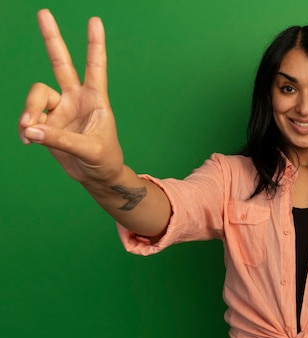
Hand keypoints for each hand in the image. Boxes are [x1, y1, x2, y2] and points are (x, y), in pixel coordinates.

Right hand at [18, 9, 122, 183]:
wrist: (96, 176)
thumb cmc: (104, 160)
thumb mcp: (89, 150)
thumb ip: (60, 140)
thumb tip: (31, 130)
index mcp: (96, 99)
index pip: (96, 67)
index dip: (95, 44)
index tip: (95, 21)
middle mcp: (76, 98)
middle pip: (61, 63)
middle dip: (52, 38)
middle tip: (44, 12)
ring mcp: (59, 109)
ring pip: (36, 95)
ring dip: (30, 111)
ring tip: (30, 131)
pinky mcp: (47, 123)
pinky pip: (29, 118)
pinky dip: (26, 129)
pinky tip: (29, 140)